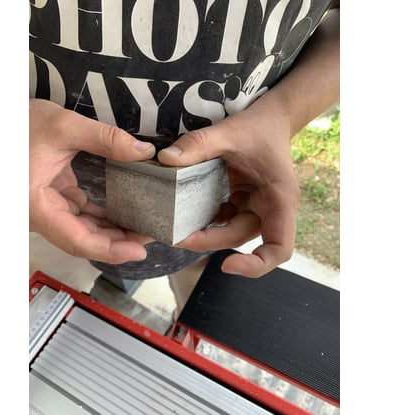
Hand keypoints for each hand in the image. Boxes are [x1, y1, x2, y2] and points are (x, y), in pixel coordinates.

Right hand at [29, 98, 155, 263]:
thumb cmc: (19, 125)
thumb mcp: (63, 126)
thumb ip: (104, 138)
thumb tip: (142, 151)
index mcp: (36, 205)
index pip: (76, 240)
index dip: (109, 250)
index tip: (137, 251)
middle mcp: (40, 215)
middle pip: (83, 241)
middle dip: (117, 243)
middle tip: (150, 235)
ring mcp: (48, 211)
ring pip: (83, 233)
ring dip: (112, 234)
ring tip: (142, 229)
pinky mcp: (54, 203)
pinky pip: (81, 219)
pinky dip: (103, 221)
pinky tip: (124, 218)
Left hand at [158, 98, 299, 277]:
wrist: (270, 118)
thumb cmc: (258, 126)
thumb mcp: (229, 132)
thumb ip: (199, 144)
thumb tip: (166, 160)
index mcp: (279, 198)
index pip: (279, 248)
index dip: (256, 265)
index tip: (226, 265)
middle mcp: (271, 209)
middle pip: (242, 239)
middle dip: (210, 242)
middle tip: (178, 238)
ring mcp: (257, 208)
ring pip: (231, 232)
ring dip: (207, 234)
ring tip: (178, 231)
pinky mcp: (245, 203)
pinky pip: (225, 221)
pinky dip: (208, 221)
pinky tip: (189, 215)